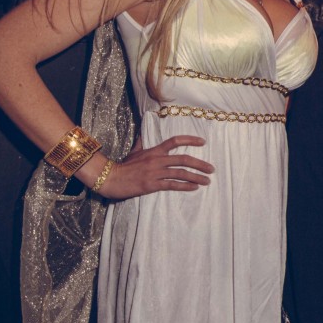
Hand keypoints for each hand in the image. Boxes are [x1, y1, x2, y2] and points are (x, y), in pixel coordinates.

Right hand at [92, 135, 212, 199]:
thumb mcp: (134, 152)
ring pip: (181, 173)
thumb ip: (142, 143)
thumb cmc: (123, 166)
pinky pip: (172, 185)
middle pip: (184, 159)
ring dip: (196, 177)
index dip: (190, 140)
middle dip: (200, 164)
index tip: (203, 142)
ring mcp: (155, 172)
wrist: (110, 178)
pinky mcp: (152, 184)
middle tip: (211, 169)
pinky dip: (185, 186)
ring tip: (207, 181)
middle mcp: (157, 159)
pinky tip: (194, 187)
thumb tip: (144, 134)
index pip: (175, 141)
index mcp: (154, 150)